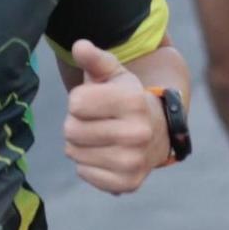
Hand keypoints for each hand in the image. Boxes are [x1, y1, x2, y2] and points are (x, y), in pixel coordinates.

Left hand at [63, 41, 166, 194]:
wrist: (157, 131)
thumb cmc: (126, 99)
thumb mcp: (113, 74)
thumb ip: (94, 59)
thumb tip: (79, 46)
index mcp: (134, 102)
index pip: (75, 103)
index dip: (79, 101)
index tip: (95, 101)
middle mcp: (138, 133)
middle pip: (71, 130)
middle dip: (76, 123)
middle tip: (95, 121)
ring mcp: (134, 161)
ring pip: (74, 153)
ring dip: (79, 145)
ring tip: (100, 137)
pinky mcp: (128, 183)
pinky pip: (84, 173)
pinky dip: (88, 165)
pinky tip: (105, 154)